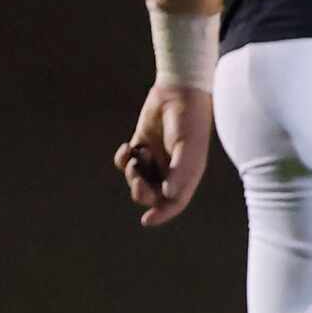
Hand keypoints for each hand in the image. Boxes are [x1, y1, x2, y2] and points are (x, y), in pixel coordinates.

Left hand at [114, 85, 214, 226]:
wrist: (178, 92)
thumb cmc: (188, 120)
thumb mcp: (187, 146)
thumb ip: (180, 171)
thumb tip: (168, 195)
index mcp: (187, 173)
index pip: (175, 201)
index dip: (162, 213)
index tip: (147, 220)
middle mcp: (171, 169)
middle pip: (152, 194)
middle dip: (141, 191)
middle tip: (136, 177)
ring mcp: (156, 158)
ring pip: (137, 180)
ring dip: (131, 173)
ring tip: (135, 155)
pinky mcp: (141, 145)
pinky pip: (126, 162)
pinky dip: (123, 158)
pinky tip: (127, 147)